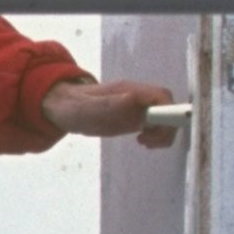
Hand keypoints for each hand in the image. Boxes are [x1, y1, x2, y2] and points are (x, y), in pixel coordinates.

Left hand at [43, 78, 178, 146]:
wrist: (64, 105)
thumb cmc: (74, 108)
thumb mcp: (86, 109)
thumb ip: (109, 105)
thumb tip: (134, 99)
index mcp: (130, 91)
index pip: (163, 97)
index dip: (169, 114)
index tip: (155, 132)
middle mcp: (139, 96)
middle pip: (168, 107)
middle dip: (166, 127)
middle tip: (146, 143)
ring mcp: (139, 105)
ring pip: (165, 115)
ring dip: (163, 132)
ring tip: (143, 143)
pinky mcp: (137, 115)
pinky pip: (157, 122)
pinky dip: (156, 134)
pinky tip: (142, 140)